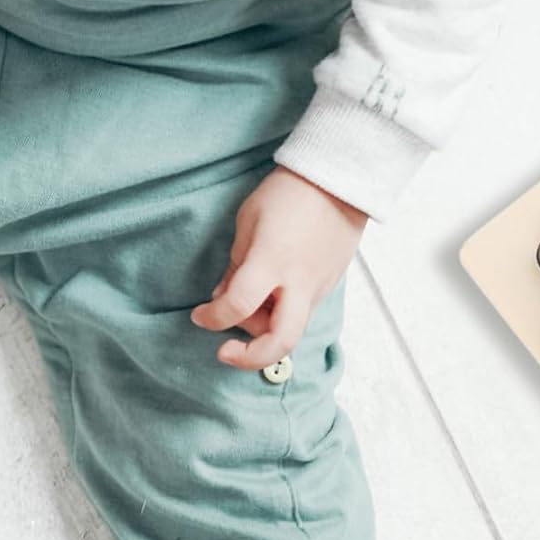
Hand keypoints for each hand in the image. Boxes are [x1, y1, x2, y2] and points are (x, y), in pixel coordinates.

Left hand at [190, 167, 367, 368]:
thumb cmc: (288, 193)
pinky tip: (270, 294)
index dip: (212, 318)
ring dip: (263, 329)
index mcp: (272, 261)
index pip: (238, 306)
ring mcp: (319, 287)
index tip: (199, 316)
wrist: (339, 181)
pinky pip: (302, 312)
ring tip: (249, 302)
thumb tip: (225, 296)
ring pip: (291, 330)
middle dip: (250, 358)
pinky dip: (280, 313)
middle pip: (280, 342)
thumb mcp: (248, 221)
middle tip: (226, 351)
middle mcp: (299, 282)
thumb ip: (236, 264)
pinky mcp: (329, 285)